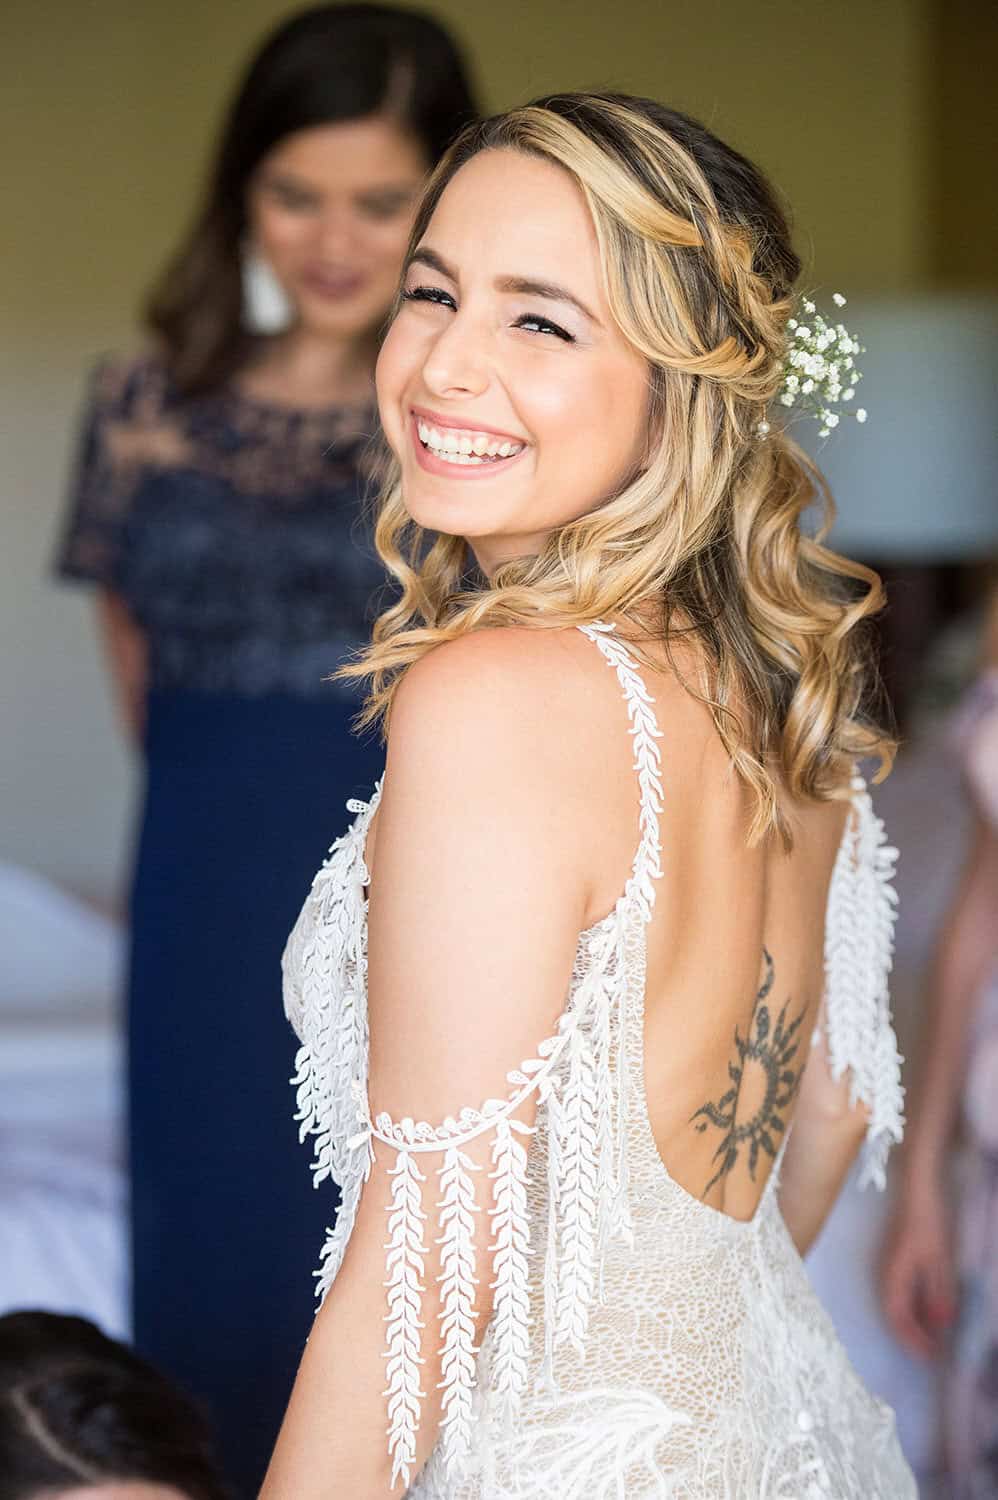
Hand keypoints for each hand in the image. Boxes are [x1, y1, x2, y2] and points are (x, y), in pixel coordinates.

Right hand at [880, 1178, 957, 1358]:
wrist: (916, 1190)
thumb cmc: (927, 1223)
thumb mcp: (939, 1260)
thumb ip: (939, 1293)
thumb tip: (940, 1325)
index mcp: (893, 1277)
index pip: (897, 1319)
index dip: (913, 1341)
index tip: (931, 1358)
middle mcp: (884, 1274)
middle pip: (893, 1314)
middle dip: (911, 1336)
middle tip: (932, 1353)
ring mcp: (887, 1266)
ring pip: (895, 1304)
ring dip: (911, 1323)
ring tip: (932, 1336)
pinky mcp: (894, 1259)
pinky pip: (899, 1292)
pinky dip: (912, 1307)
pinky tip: (927, 1309)